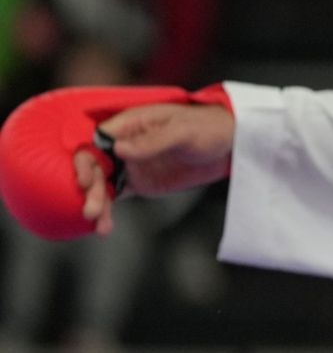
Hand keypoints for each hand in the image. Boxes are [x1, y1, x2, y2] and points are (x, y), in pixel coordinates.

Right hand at [76, 102, 234, 233]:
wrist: (228, 144)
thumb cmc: (206, 127)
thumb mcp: (182, 132)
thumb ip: (152, 142)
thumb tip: (118, 149)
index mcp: (129, 125)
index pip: (95, 141)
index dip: (85, 159)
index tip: (85, 179)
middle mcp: (123, 144)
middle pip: (94, 165)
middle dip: (89, 188)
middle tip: (91, 210)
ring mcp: (129, 164)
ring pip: (101, 183)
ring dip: (96, 203)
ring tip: (98, 224)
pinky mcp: (139, 182)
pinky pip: (115, 195)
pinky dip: (108, 211)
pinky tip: (103, 227)